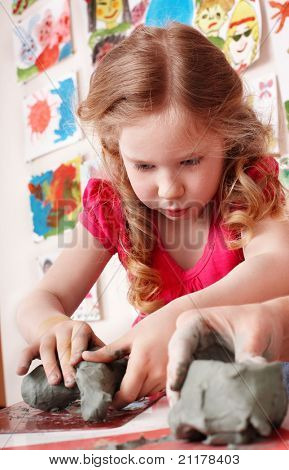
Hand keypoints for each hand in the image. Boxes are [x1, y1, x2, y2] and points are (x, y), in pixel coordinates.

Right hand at [16, 316, 104, 387]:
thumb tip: (119, 367)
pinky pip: (27, 350)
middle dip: (67, 366)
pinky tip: (21, 372)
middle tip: (71, 382)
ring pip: (47, 349)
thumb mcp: (91, 339)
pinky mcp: (35, 342)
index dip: (79, 350)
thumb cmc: (80, 339)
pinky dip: (23, 361)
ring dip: (50, 366)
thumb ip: (101, 350)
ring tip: (54, 382)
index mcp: (81, 328)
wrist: (57, 324)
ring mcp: (48, 335)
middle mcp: (63, 329)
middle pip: (64, 347)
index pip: (80, 338)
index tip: (79, 363)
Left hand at [82, 306, 179, 408]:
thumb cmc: (155, 325)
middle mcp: (156, 373)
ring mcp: (167, 377)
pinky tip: (144, 372)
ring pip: (146, 394)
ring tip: (130, 375)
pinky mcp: (174, 377)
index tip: (108, 397)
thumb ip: (108, 351)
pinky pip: (157, 389)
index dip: (116, 400)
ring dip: (137, 389)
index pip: (127, 394)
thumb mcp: (130, 337)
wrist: (181, 319)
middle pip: (135, 396)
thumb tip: (85, 357)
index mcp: (142, 362)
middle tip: (116, 384)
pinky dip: (148, 384)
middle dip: (124, 393)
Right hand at [166, 302, 284, 406]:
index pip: (181, 343)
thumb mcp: (254, 335)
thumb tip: (248, 378)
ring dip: (182, 394)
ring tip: (184, 416)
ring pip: (180, 375)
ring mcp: (192, 354)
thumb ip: (248, 355)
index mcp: (195, 322)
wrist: (264, 326)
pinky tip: (194, 414)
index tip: (175, 385)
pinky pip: (191, 383)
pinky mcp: (199, 368)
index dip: (177, 364)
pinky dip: (193, 397)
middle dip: (176, 384)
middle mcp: (188, 338)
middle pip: (175, 362)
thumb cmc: (256, 322)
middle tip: (179, 408)